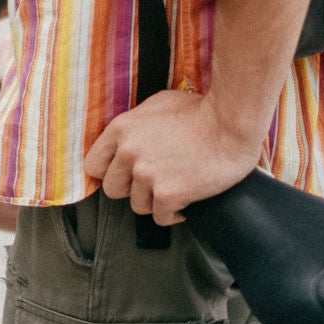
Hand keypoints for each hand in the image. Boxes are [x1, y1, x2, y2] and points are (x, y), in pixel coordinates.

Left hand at [84, 87, 263, 224]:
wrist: (231, 123)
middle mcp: (128, 153)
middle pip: (113, 190)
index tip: (124, 176)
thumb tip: (127, 139)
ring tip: (175, 188)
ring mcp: (147, 175)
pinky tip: (188, 201)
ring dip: (155, 201)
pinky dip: (175, 213)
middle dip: (132, 189)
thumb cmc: (200, 110)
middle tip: (154, 182)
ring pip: (138, 206)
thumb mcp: (157, 105)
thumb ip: (136, 124)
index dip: (109, 173)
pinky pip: (161, 218)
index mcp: (121, 129)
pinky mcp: (168, 194)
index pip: (93, 165)